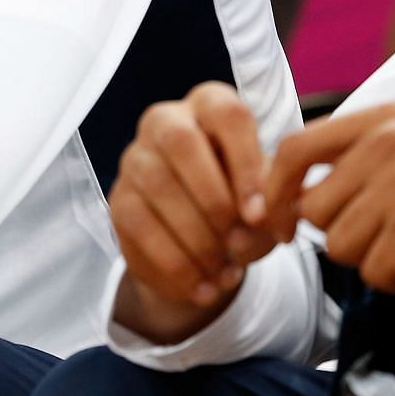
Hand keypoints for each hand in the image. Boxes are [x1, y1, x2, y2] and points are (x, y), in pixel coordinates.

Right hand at [109, 82, 276, 342]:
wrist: (208, 246)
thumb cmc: (244, 205)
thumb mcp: (270, 201)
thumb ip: (275, 202)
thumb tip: (260, 218)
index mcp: (210, 108)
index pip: (226, 114)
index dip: (245, 162)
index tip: (259, 213)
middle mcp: (165, 122)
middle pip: (179, 140)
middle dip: (212, 197)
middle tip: (237, 239)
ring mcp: (136, 159)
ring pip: (156, 185)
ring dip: (196, 237)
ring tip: (225, 272)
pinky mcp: (119, 199)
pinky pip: (139, 225)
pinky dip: (176, 263)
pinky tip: (203, 287)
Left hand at [264, 103, 394, 292]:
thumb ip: (364, 153)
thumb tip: (294, 193)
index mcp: (382, 118)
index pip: (293, 149)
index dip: (275, 191)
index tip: (278, 223)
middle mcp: (385, 143)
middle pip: (314, 209)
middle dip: (340, 237)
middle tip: (384, 243)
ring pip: (339, 245)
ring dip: (371, 261)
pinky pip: (374, 273)